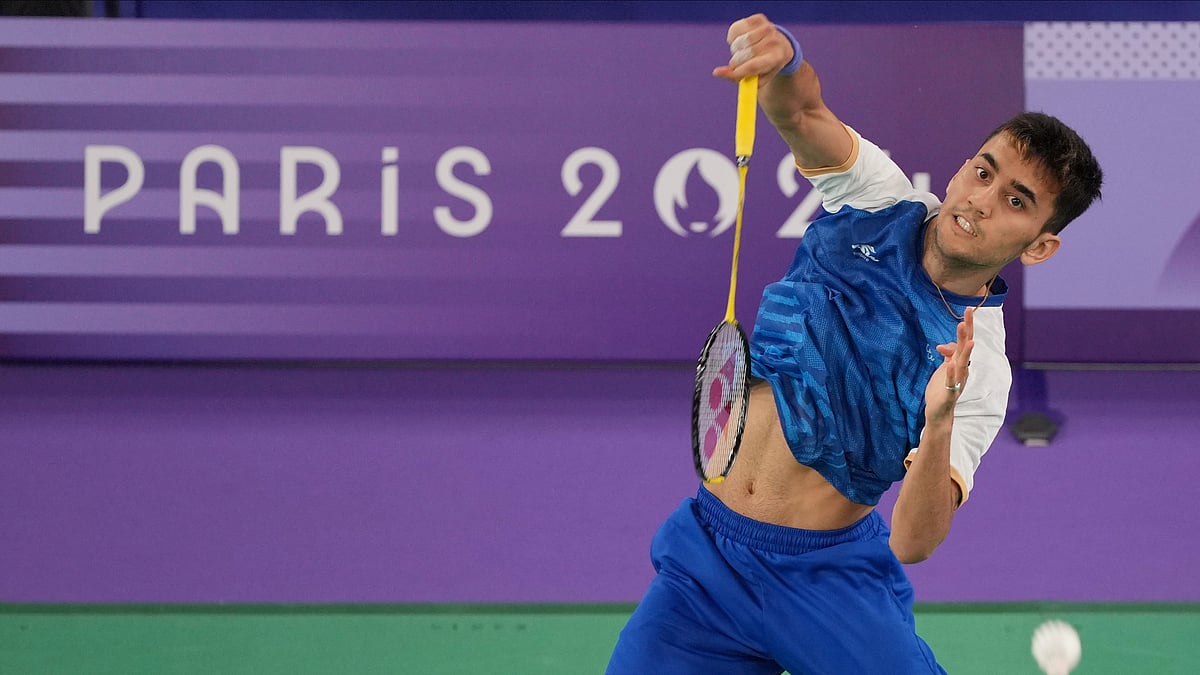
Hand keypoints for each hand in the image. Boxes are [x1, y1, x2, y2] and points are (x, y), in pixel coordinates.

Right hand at [712, 14, 794, 82]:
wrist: (781, 47)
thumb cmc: (766, 66)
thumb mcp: (757, 79)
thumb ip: (738, 78)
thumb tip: (716, 72)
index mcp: (777, 58)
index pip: (753, 65)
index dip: (736, 71)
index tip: (720, 73)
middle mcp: (774, 41)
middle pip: (744, 53)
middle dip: (735, 62)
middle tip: (737, 64)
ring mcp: (767, 28)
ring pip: (739, 41)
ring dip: (735, 50)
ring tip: (741, 52)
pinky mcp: (759, 19)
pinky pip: (736, 28)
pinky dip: (733, 37)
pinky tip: (741, 40)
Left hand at [924, 308, 974, 422]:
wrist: (939, 412)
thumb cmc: (942, 389)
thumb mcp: (944, 368)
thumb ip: (948, 356)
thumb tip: (945, 345)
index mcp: (960, 362)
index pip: (965, 341)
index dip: (966, 326)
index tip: (968, 308)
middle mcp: (962, 370)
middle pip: (966, 348)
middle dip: (967, 331)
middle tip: (968, 314)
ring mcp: (957, 381)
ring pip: (963, 364)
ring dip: (966, 352)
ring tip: (969, 341)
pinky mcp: (950, 393)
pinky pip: (952, 383)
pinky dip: (952, 374)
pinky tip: (951, 365)